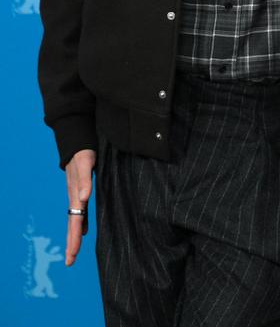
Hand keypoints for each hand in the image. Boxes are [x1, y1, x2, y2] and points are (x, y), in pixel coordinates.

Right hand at [64, 148, 95, 265]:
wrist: (78, 143)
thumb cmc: (83, 153)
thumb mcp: (85, 164)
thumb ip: (85, 180)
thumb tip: (84, 198)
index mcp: (76, 196)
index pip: (75, 222)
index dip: (74, 239)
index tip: (72, 255)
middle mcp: (76, 198)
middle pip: (74, 225)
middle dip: (72, 244)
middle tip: (70, 262)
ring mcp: (78, 196)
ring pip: (76, 220)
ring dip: (75, 236)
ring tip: (74, 251)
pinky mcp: (82, 191)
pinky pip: (81, 212)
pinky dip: (81, 224)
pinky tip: (84, 231)